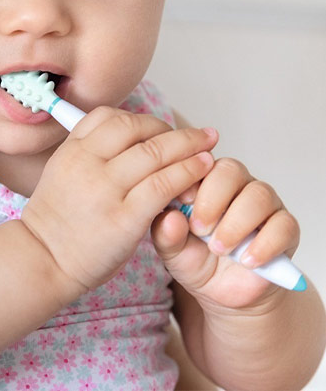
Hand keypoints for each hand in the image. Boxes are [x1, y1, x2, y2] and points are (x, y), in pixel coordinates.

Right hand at [20, 106, 217, 293]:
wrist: (44, 259)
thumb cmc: (57, 220)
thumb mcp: (61, 172)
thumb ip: (88, 152)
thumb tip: (126, 138)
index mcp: (72, 150)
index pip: (109, 117)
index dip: (142, 120)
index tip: (160, 130)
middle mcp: (86, 162)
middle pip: (136, 127)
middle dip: (171, 129)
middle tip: (197, 135)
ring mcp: (105, 188)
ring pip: (155, 152)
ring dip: (188, 146)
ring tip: (209, 148)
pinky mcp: (124, 217)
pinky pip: (163, 184)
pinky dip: (187, 172)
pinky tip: (202, 170)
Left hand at [152, 156, 300, 309]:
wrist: (221, 290)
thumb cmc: (193, 258)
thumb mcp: (171, 249)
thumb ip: (165, 233)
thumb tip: (170, 217)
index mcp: (204, 179)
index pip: (201, 162)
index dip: (192, 178)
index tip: (182, 202)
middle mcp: (236, 185)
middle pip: (231, 170)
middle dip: (213, 200)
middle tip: (199, 229)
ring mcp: (264, 204)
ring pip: (259, 195)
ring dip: (236, 223)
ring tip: (219, 249)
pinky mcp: (286, 228)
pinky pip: (284, 225)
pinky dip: (265, 244)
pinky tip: (246, 260)